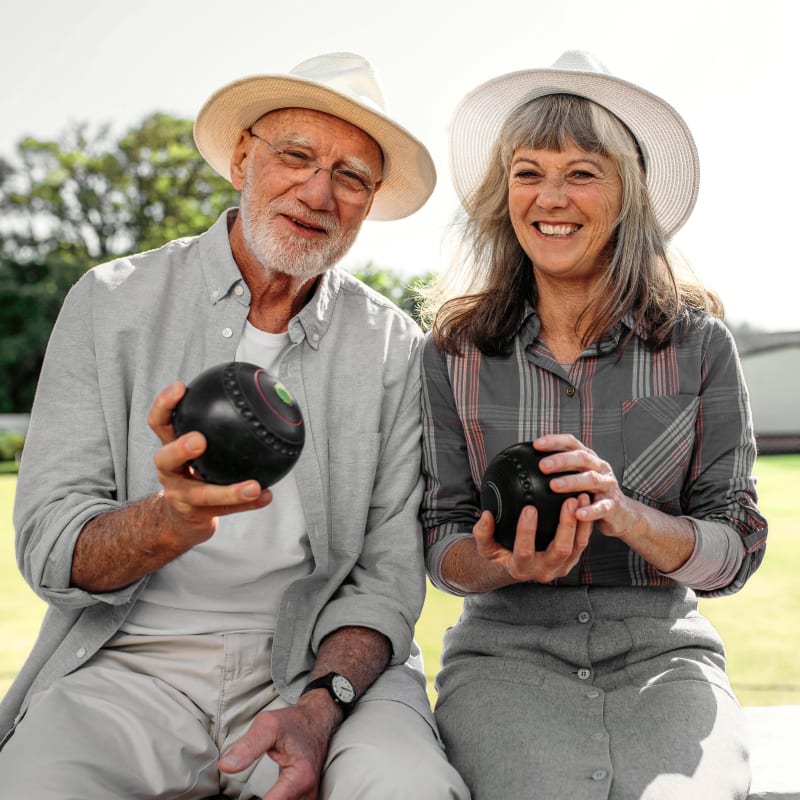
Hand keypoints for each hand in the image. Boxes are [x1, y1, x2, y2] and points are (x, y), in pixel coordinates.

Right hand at [148, 381, 271, 542]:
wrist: (179, 518)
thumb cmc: (195, 473)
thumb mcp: (196, 450)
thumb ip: (215, 426)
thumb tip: (258, 393)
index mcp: (169, 448)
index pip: (160, 423)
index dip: (165, 405)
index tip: (180, 387)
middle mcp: (169, 472)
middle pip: (165, 458)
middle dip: (180, 448)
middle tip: (199, 440)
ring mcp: (181, 496)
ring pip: (203, 494)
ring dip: (230, 490)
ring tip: (253, 486)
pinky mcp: (196, 516)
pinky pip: (225, 510)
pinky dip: (248, 504)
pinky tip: (267, 496)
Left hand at [218, 696, 335, 799]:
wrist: (316, 721)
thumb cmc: (293, 722)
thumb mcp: (268, 725)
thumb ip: (248, 746)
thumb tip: (226, 766)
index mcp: (300, 777)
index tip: (234, 798)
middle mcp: (308, 793)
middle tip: (237, 796)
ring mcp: (308, 798)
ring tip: (248, 796)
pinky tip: (262, 797)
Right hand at [473, 493, 591, 582]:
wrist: (517, 567)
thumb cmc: (500, 553)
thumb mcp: (485, 546)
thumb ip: (483, 533)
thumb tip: (486, 515)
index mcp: (520, 568)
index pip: (524, 551)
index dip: (527, 531)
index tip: (529, 508)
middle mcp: (543, 571)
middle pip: (560, 550)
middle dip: (567, 525)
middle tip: (569, 501)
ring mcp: (561, 567)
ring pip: (577, 546)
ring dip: (581, 522)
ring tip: (582, 498)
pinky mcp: (572, 559)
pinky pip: (583, 542)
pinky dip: (586, 523)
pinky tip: (586, 503)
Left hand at [533, 434, 637, 539]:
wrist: (621, 514)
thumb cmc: (592, 494)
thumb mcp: (577, 477)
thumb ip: (559, 470)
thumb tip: (527, 464)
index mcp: (588, 459)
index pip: (571, 443)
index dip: (555, 441)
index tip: (536, 445)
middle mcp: (600, 468)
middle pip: (581, 458)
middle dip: (561, 460)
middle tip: (542, 466)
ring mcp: (608, 486)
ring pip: (591, 480)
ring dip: (572, 481)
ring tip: (553, 486)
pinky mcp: (613, 505)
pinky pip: (601, 507)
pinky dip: (590, 511)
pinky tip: (578, 514)